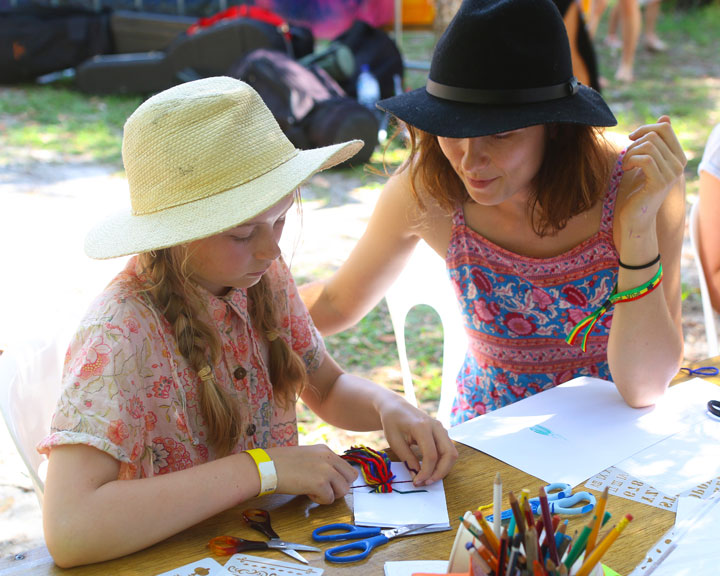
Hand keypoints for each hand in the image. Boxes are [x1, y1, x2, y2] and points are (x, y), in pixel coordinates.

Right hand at [268, 445, 357, 504]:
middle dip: (338, 487)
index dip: (339, 479)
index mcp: (325, 450)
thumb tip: (332, 478)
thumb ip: (321, 463)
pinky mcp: (320, 483)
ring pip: (343, 490)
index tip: (328, 483)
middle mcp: (329, 458)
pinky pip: (329, 499)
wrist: (266, 467)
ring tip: (313, 490)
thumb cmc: (280, 463)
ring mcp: (326, 470)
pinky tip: (307, 493)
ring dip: (330, 495)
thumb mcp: (306, 456)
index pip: (347, 468)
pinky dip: (319, 500)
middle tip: (323, 489)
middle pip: (350, 479)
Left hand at [377, 397, 457, 486]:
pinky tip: (430, 469)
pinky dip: (442, 462)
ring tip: (428, 478)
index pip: (431, 455)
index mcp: (422, 427)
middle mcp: (436, 427)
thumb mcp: (395, 442)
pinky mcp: (442, 433)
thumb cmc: (392, 422)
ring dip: (443, 468)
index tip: (417, 482)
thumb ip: (407, 459)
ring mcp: (441, 429)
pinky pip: (448, 450)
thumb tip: (417, 477)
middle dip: (440, 472)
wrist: (396, 407)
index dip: (426, 472)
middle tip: (427, 483)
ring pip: (452, 453)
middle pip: (449, 454)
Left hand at [619, 116, 686, 232]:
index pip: (664, 128)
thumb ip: (656, 142)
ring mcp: (671, 173)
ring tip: (626, 165)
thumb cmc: (639, 189)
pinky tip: (626, 169)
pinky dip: (631, 161)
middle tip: (626, 158)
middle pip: (653, 136)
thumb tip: (665, 117)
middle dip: (634, 144)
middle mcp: (679, 164)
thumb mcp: (647, 162)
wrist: (636, 216)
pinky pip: (645, 159)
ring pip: (648, 146)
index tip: (631, 139)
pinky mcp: (660, 182)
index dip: (645, 129)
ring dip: (630, 153)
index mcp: (678, 156)